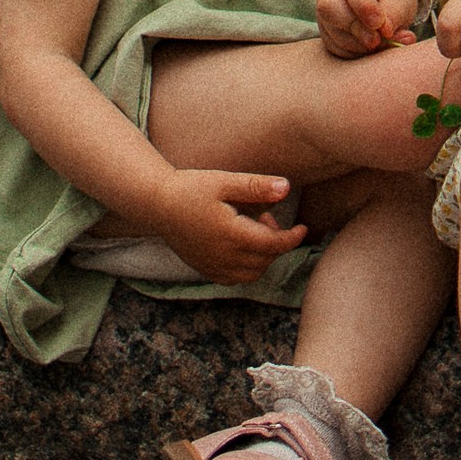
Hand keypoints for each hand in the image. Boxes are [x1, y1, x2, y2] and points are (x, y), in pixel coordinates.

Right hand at [152, 167, 307, 285]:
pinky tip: (241, 244)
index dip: (292, 239)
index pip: (273, 245)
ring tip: (252, 228)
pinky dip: (247, 267)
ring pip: (252, 274)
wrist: (157, 205)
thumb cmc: (191, 188)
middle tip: (265, 217)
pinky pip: (235, 278)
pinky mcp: (204, 270)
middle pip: (265, 260)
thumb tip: (286, 188)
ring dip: (263, 256)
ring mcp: (212, 267)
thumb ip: (256, 187)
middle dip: (275, 242)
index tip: (303, 229)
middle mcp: (223, 257)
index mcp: (231, 235)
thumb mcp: (225, 181)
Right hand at [317, 0, 422, 55]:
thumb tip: (385, 32)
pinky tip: (372, 49)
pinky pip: (336, 49)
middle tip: (376, 40)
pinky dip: (355, 53)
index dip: (364, 7)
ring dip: (359, 45)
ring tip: (382, 44)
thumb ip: (395, 11)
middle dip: (355, 29)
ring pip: (332, 33)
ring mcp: (325, 14)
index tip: (380, 22)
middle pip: (329, 9)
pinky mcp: (327, 33)